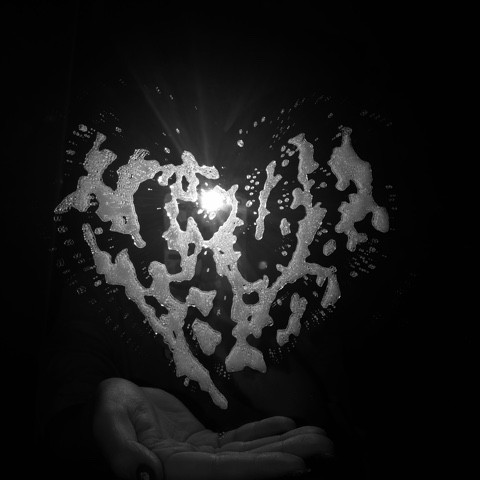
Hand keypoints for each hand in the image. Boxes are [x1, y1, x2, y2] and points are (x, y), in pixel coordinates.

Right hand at [92, 378, 333, 479]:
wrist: (108, 404)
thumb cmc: (105, 412)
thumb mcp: (107, 425)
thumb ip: (121, 451)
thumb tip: (143, 476)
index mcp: (173, 469)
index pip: (224, 472)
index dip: (261, 469)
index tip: (298, 465)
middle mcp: (194, 468)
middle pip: (249, 465)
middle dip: (289, 456)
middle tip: (326, 446)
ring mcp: (201, 455)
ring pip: (250, 452)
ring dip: (285, 442)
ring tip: (318, 435)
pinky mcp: (203, 442)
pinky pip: (238, 439)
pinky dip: (264, 432)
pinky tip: (287, 424)